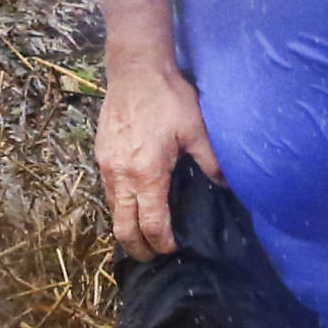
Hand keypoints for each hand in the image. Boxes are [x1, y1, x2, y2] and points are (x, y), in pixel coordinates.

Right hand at [95, 61, 220, 260]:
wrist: (135, 70)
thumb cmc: (168, 98)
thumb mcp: (197, 130)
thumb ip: (212, 162)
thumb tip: (227, 186)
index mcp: (147, 174)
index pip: (151, 224)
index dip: (162, 243)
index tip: (173, 248)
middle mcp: (121, 176)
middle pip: (123, 228)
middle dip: (138, 248)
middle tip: (154, 256)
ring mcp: (106, 166)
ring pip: (112, 211)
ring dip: (127, 227)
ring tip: (144, 235)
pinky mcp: (100, 155)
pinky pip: (107, 192)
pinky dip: (120, 206)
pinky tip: (134, 204)